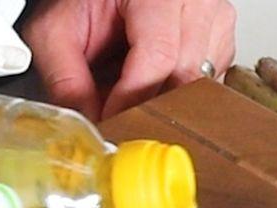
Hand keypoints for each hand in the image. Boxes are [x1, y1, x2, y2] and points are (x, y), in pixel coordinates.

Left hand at [22, 0, 236, 120]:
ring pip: (198, 88)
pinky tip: (151, 88)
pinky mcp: (220, 43)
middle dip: (147, 108)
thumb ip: (65, 79)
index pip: (158, 57)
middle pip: (183, 78)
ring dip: (162, 104)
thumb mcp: (56, 33)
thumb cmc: (86, 2)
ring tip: (129, 96)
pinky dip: (176, 98)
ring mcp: (214, 22)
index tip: (109, 124)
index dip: (131, 99)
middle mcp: (196, 2)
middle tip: (116, 123)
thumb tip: (88, 126)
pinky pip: (206, 87)